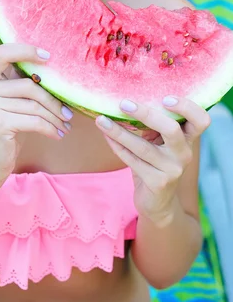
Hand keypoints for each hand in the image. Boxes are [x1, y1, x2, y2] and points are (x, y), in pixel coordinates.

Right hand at [0, 43, 72, 185]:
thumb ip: (19, 85)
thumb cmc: (4, 131)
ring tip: (65, 124)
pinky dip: (50, 128)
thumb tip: (52, 70)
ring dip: (55, 117)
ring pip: (34, 105)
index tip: (48, 57)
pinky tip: (57, 134)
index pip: (1, 52)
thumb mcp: (8, 104)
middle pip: (28, 85)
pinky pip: (34, 121)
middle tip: (68, 112)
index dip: (25, 50)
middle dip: (53, 99)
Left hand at [95, 96, 210, 225]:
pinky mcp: (157, 182)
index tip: (165, 98)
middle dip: (146, 114)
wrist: (158, 203)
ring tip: (101, 120)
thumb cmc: (156, 164)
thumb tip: (128, 102)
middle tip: (123, 103)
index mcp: (188, 139)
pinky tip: (105, 135)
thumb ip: (152, 125)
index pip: (201, 120)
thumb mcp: (159, 143)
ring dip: (118, 131)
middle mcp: (184, 154)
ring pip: (142, 146)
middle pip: (172, 130)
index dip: (187, 107)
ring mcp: (172, 170)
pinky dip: (116, 145)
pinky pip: (132, 160)